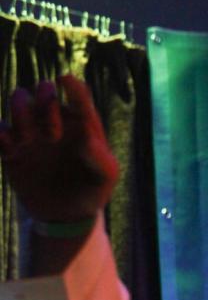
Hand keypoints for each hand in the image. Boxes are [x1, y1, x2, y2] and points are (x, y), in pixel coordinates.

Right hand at [0, 75, 118, 220]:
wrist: (67, 216)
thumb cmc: (92, 190)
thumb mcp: (106, 177)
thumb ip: (100, 157)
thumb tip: (85, 135)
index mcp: (80, 120)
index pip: (76, 91)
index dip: (71, 84)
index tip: (65, 83)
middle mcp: (54, 119)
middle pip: (43, 89)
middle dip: (46, 102)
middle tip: (54, 136)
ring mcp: (32, 131)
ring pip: (19, 99)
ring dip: (21, 111)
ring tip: (28, 140)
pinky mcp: (12, 148)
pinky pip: (0, 129)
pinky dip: (1, 133)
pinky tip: (12, 150)